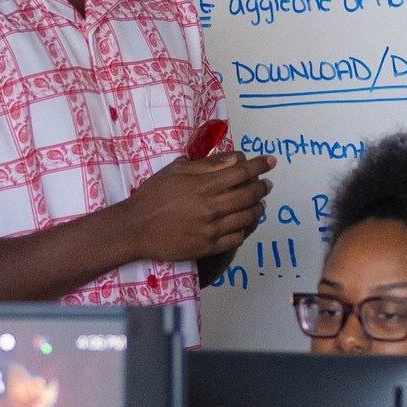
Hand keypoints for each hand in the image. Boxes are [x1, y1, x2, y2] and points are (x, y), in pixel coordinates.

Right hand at [121, 150, 273, 265]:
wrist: (136, 228)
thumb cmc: (153, 195)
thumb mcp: (176, 170)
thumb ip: (207, 165)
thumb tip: (234, 159)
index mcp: (203, 185)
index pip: (241, 172)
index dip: (259, 165)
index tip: (270, 161)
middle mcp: (211, 207)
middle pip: (249, 195)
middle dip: (263, 187)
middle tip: (267, 184)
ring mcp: (211, 229)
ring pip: (247, 218)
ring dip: (258, 209)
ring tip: (259, 204)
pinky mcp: (208, 247)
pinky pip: (236, 238)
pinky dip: (245, 229)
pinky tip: (244, 224)